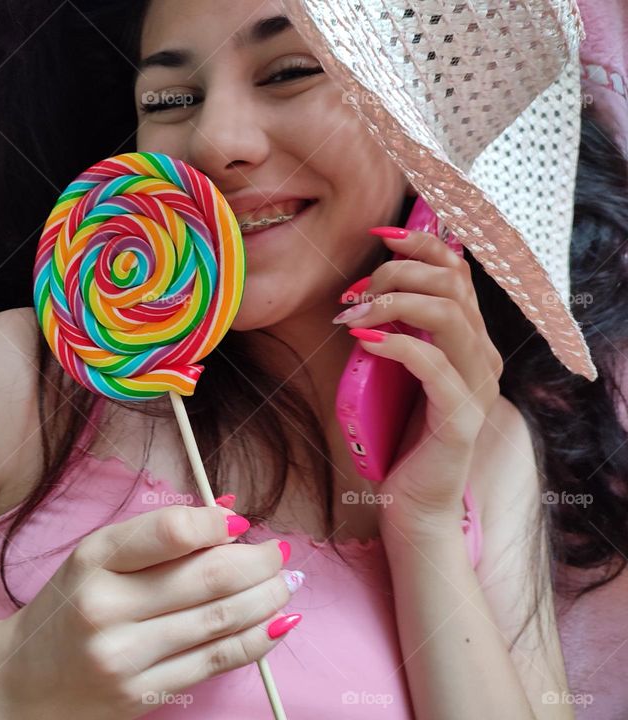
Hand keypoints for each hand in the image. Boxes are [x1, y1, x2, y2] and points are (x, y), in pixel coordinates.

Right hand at [0, 505, 300, 719]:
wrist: (20, 682)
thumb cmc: (70, 607)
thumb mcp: (96, 558)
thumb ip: (157, 536)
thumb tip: (231, 515)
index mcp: (93, 561)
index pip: (168, 532)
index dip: (217, 524)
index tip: (241, 523)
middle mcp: (107, 608)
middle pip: (208, 578)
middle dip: (257, 562)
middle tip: (278, 553)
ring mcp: (125, 657)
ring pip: (220, 620)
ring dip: (266, 599)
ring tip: (285, 584)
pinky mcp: (142, 693)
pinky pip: (215, 662)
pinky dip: (255, 640)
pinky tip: (275, 623)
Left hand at [333, 227, 502, 532]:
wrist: (412, 500)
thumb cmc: (398, 433)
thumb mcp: (394, 369)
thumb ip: (396, 330)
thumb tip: (367, 289)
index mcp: (469, 338)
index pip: (458, 270)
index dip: (422, 243)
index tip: (380, 235)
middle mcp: (481, 355)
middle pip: (452, 283)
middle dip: (396, 274)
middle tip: (353, 295)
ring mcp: (476, 385)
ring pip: (449, 315)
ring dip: (393, 303)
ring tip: (352, 316)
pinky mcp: (460, 416)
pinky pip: (433, 364)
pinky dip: (397, 343)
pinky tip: (365, 341)